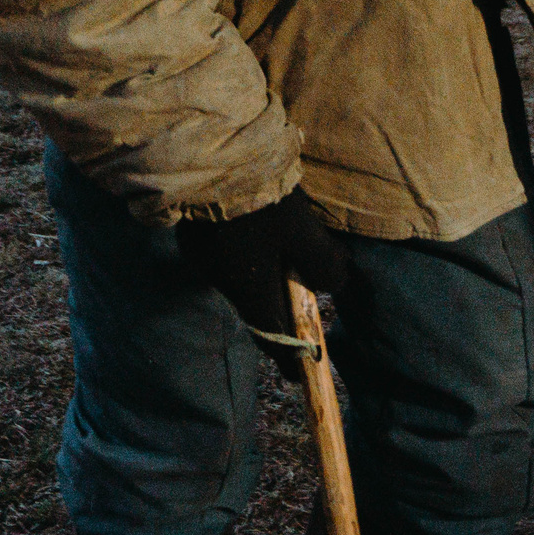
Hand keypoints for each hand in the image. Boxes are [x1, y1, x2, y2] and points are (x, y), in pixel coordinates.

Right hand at [173, 188, 348, 360]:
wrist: (207, 160)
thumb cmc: (260, 202)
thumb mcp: (302, 233)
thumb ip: (323, 264)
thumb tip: (336, 284)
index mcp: (249, 291)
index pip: (272, 337)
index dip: (289, 357)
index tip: (300, 374)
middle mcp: (222, 282)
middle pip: (257, 305)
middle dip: (281, 305)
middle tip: (304, 296)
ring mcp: (204, 259)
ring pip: (243, 277)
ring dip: (266, 272)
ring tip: (289, 252)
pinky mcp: (197, 235)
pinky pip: (228, 254)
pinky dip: (249, 250)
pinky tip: (260, 226)